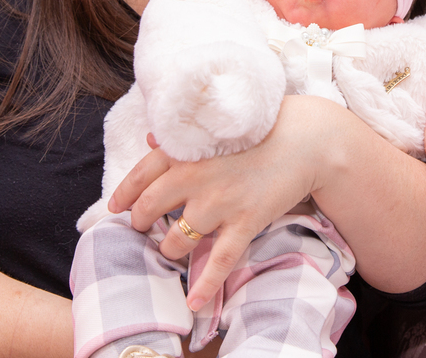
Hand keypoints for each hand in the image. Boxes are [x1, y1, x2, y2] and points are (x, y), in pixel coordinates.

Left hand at [109, 102, 323, 310]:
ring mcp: (220, 202)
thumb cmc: (265, 127)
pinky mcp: (245, 222)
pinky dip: (205, 284)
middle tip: (142, 227)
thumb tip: (151, 140)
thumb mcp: (218, 125)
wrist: (309, 140)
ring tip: (170, 249)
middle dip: (140, 223)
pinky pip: (219, 261)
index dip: (124, 194)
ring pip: (177, 240)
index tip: (116, 207)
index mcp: (187, 148)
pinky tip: (193, 301)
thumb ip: (183, 135)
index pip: (142, 175)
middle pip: (150, 209)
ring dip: (168, 249)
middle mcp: (196, 176)